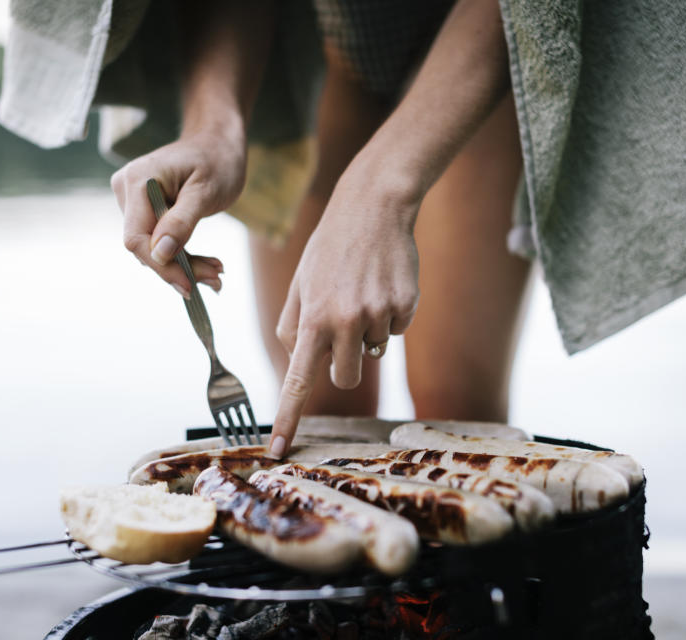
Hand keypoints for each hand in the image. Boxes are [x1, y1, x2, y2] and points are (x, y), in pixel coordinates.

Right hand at [110, 129, 246, 295]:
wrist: (217, 141)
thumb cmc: (217, 160)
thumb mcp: (206, 192)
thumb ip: (182, 222)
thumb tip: (161, 253)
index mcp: (138, 181)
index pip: (137, 238)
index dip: (161, 266)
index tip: (188, 285)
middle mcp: (127, 190)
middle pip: (146, 246)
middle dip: (180, 267)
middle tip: (216, 278)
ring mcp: (133, 200)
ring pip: (154, 248)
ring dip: (186, 265)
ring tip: (217, 272)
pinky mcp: (144, 210)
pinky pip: (159, 240)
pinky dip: (183, 255)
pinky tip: (208, 265)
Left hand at [269, 164, 420, 456]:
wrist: (374, 206)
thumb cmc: (329, 248)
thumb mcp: (300, 283)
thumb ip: (294, 328)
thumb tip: (300, 366)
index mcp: (313, 318)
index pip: (299, 381)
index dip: (289, 418)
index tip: (278, 450)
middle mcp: (346, 321)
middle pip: (346, 378)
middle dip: (344, 363)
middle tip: (342, 326)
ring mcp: (379, 314)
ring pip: (374, 353)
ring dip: (367, 335)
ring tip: (362, 293)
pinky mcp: (407, 305)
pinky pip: (397, 331)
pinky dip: (390, 315)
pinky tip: (383, 284)